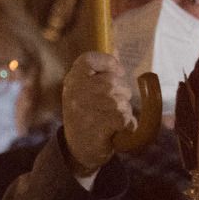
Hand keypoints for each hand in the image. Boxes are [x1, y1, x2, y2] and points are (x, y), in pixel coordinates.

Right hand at [61, 52, 134, 173]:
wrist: (77, 149)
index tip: (117, 73)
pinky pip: (124, 118)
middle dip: (122, 93)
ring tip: (111, 119)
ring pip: (120, 101)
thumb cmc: (87, 115)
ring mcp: (85, 109)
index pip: (90, 59)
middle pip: (113, 82)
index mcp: (72, 79)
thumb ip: (100, 72)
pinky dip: (126, 124)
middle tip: (113, 105)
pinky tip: (115, 129)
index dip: (109, 64)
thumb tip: (116, 49)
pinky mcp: (98, 126)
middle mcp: (75, 92)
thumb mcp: (86, 90)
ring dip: (124, 110)